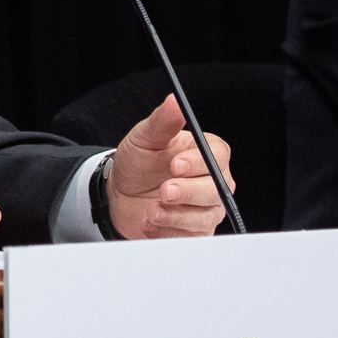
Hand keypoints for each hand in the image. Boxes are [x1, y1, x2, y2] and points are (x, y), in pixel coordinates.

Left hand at [107, 95, 234, 238]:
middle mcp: (212, 182)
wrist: (120, 193)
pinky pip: (191, 237)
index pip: (217, 156)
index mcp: (206, 153)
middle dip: (188, 192)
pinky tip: (150, 224)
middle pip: (216, 189)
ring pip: (204, 216)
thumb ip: (162, 121)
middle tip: (164, 190)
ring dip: (176, 215)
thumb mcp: (145, 137)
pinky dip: (169, 233)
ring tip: (151, 211)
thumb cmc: (139, 162)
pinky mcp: (195, 232)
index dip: (198, 162)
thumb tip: (174, 100)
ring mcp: (206, 209)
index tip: (176, 164)